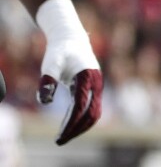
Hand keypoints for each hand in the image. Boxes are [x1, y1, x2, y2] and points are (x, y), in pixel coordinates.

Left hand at [35, 0, 102, 144]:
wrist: (71, 38)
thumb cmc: (59, 50)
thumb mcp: (50, 63)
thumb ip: (47, 80)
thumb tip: (44, 101)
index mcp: (88, 77)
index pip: (82, 107)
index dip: (71, 123)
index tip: (59, 136)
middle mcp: (96, 84)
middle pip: (93, 114)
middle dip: (77, 130)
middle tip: (60, 141)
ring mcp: (96, 86)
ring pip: (94, 113)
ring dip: (80, 126)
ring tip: (62, 136)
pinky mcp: (92, 88)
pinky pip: (90, 108)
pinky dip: (80, 119)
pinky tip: (67, 124)